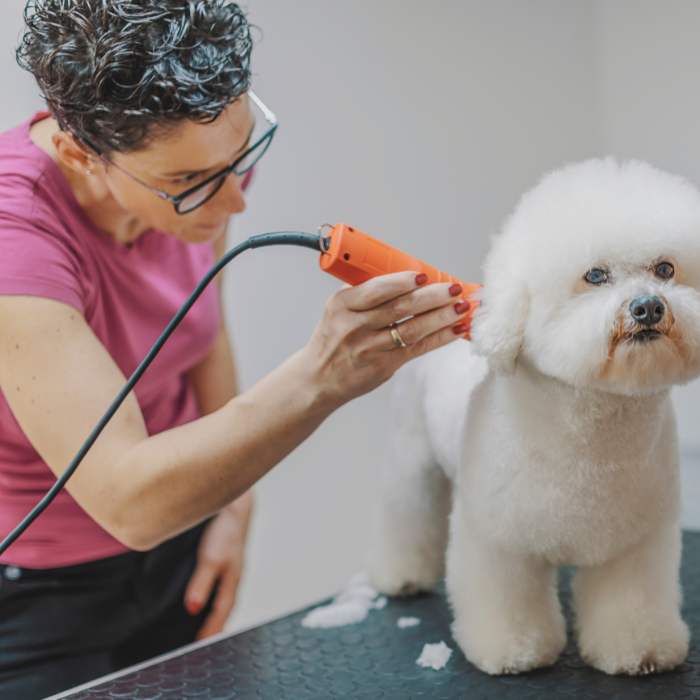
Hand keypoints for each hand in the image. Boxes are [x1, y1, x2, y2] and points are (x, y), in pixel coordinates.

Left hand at [183, 493, 251, 639]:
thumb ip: (202, 583)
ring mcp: (229, 567)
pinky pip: (216, 583)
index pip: (221, 614)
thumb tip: (193, 609)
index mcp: (232, 581)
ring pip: (221, 596)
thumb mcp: (211, 558)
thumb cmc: (225, 530)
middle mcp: (232, 577)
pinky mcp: (223, 557)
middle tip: (199, 643)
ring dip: (213, 611)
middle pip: (223, 608)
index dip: (211, 631)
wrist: (234, 504)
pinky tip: (199, 593)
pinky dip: (209, 595)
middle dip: (214, 626)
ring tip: (199, 625)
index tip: (199, 647)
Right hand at [304, 271, 470, 407]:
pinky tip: (455, 329)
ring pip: (412, 328)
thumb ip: (368, 296)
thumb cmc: (334, 339)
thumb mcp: (339, 310)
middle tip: (453, 288)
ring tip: (461, 307)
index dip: (402, 282)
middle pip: (400, 307)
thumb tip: (414, 279)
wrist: (318, 378)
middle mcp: (354, 325)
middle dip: (431, 296)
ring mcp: (370, 348)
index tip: (423, 275)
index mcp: (342, 304)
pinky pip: (417, 348)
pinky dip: (439, 337)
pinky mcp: (383, 366)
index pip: (376, 289)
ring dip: (441, 316)